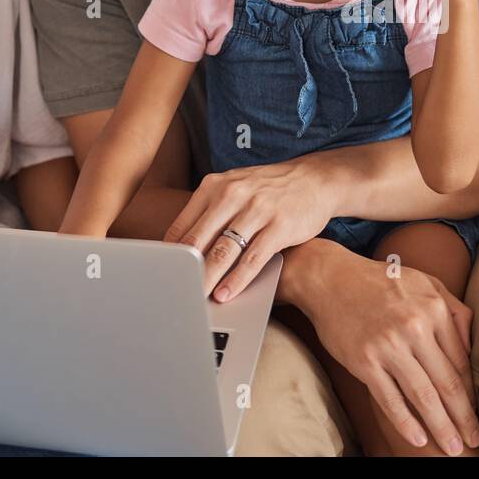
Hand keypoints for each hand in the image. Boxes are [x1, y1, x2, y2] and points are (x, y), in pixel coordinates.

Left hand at [163, 155, 342, 300]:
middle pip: (199, 240)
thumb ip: (209, 210)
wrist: (316, 179)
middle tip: (172, 293)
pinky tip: (227, 293)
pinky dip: (237, 279)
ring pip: (223, 251)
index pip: (183, 225)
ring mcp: (258, 209)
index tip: (162, 276)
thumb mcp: (235, 187)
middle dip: (184, 271)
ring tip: (197, 298)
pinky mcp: (280, 225)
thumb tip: (179, 244)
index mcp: (215, 185)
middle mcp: (234, 194)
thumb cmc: (269, 189)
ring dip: (208, 279)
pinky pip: (253, 258)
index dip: (170, 255)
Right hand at [295, 242, 478, 455]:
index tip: (476, 414)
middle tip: (473, 440)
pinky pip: (390, 399)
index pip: (460, 362)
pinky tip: (419, 438)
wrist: (331, 279)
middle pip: (447, 383)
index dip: (471, 393)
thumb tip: (473, 346)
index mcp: (434, 309)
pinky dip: (406, 423)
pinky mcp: (364, 361)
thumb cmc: (382, 282)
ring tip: (453, 447)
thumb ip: (455, 310)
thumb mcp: (427, 283)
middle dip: (463, 418)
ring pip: (422, 396)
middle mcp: (414, 328)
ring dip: (441, 427)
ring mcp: (388, 346)